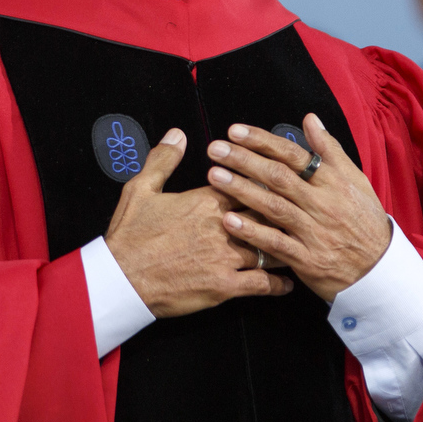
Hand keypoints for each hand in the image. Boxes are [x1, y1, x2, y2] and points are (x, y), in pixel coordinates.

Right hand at [106, 129, 292, 317]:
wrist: (121, 279)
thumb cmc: (130, 236)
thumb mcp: (139, 189)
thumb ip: (163, 159)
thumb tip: (178, 134)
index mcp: (205, 200)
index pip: (248, 183)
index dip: (265, 182)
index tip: (280, 181)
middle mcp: (222, 226)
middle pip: (266, 213)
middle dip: (284, 213)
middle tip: (302, 213)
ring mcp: (225, 257)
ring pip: (270, 248)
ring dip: (286, 247)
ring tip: (301, 246)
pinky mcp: (224, 286)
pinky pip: (261, 284)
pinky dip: (278, 284)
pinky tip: (287, 283)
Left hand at [206, 115, 390, 302]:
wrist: (380, 270)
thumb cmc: (364, 221)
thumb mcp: (356, 180)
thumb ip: (330, 150)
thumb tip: (310, 119)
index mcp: (332, 182)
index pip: (293, 155)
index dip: (262, 141)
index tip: (235, 131)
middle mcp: (322, 204)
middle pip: (278, 177)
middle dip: (244, 160)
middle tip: (215, 149)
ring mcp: (314, 232)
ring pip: (274, 207)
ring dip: (242, 190)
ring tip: (215, 176)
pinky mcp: (307, 259)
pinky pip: (276, 243)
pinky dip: (253, 232)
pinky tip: (230, 221)